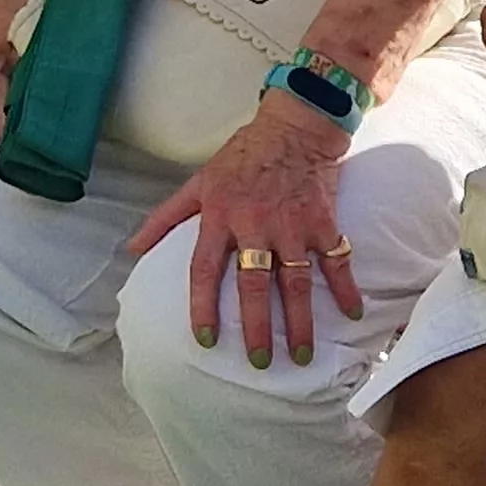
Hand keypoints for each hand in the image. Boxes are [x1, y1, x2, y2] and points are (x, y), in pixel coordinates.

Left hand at [131, 93, 362, 370]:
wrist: (294, 124)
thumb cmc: (242, 155)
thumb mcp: (198, 182)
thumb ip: (166, 218)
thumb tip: (133, 250)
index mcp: (220, 217)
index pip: (206, 269)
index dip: (203, 306)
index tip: (205, 340)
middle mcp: (255, 224)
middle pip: (254, 283)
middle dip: (257, 326)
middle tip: (259, 361)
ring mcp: (292, 224)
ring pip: (295, 279)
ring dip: (300, 320)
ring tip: (300, 355)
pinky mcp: (323, 220)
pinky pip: (337, 259)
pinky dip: (345, 286)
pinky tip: (352, 313)